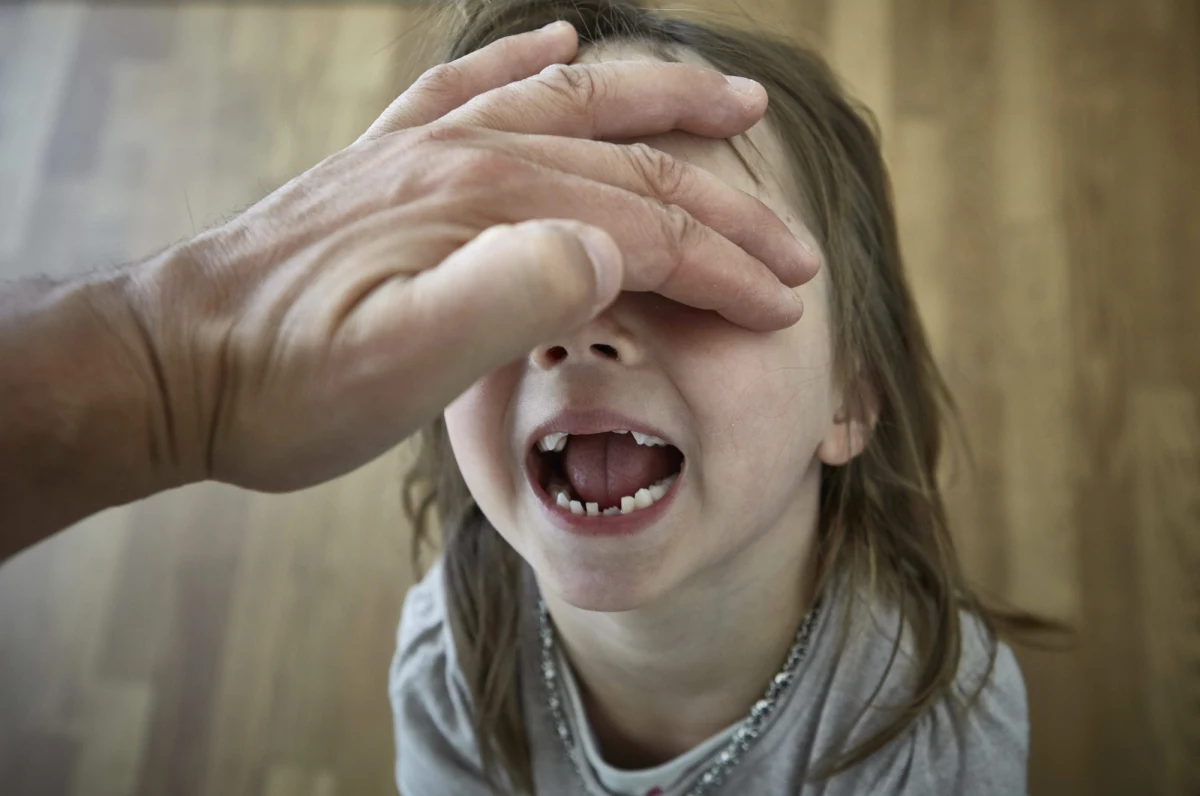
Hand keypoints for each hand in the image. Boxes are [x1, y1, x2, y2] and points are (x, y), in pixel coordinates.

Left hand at [126, 20, 819, 491]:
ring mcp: (428, 149)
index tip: (783, 304)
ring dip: (660, 105)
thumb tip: (606, 248)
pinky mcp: (393, 159)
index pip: (643, 230)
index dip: (725, 268)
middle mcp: (467, 157)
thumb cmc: (291, 384)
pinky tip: (560, 42)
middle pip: (629, 168)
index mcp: (486, 210)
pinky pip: (472, 82)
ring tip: (731, 104)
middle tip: (795, 246)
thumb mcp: (402, 368)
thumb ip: (510, 297)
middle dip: (725, 210)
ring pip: (572, 104)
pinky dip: (527, 59)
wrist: (183, 363)